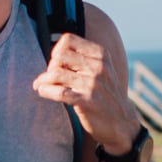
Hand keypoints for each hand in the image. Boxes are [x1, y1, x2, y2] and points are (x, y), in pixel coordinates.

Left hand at [32, 33, 139, 152]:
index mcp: (101, 55)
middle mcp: (98, 67)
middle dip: (50, 66)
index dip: (57, 50)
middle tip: (49, 78)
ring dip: (43, 80)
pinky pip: (59, 92)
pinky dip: (45, 91)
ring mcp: (93, 84)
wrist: (122, 122)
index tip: (56, 63)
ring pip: (56, 74)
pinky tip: (43, 92)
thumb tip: (53, 54)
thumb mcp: (102, 70)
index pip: (68, 39)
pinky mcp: (87, 101)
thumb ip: (83, 59)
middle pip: (60, 56)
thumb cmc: (106, 94)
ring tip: (39, 85)